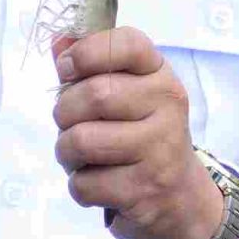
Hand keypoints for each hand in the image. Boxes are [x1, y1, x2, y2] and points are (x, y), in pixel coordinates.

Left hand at [53, 29, 223, 238]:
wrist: (180, 198)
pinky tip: (99, 184)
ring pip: (82, 141)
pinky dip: (79, 186)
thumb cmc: (140, 138)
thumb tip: (58, 39)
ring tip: (80, 157)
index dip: (85, 52)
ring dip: (66, 153)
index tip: (66, 69)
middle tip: (71, 126)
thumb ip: (89, 67)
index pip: (126, 43)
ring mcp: (160, 149)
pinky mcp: (145, 189)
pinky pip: (84, 183)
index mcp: (160, 75)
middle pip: (95, 95)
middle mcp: (167, 106)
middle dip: (64, 113)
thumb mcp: (124, 95)